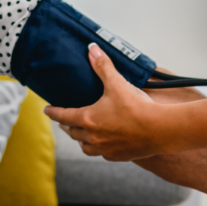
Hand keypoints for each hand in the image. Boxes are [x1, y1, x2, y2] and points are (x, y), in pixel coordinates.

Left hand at [45, 43, 166, 160]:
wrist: (159, 130)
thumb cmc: (137, 107)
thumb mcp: (117, 83)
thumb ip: (102, 66)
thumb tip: (92, 49)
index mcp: (88, 119)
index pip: (63, 116)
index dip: (54, 112)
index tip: (47, 110)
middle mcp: (92, 137)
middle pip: (73, 132)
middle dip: (67, 126)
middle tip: (64, 121)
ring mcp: (105, 148)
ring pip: (85, 147)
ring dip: (81, 140)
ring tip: (82, 135)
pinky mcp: (118, 156)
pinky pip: (103, 154)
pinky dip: (99, 148)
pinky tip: (104, 143)